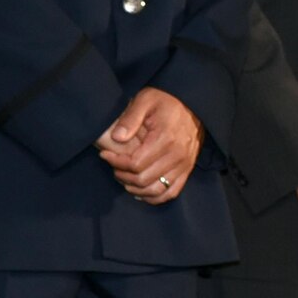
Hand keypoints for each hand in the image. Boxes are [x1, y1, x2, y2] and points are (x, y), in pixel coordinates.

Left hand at [96, 88, 202, 204]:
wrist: (193, 102)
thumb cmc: (166, 100)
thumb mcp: (145, 100)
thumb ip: (130, 118)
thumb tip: (117, 138)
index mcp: (165, 139)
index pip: (135, 163)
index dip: (116, 162)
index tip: (105, 155)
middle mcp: (177, 155)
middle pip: (143, 179)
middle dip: (123, 176)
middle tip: (114, 166)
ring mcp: (184, 164)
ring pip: (156, 190)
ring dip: (136, 189)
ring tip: (125, 178)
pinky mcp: (187, 169)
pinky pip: (171, 192)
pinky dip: (154, 197)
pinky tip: (141, 191)